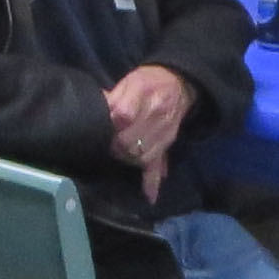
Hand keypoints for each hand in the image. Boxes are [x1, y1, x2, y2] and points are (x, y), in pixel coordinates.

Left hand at [107, 65, 192, 202]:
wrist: (178, 83)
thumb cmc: (147, 82)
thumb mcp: (128, 81)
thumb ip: (113, 97)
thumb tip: (100, 110)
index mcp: (143, 93)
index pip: (122, 115)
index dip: (109, 124)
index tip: (101, 126)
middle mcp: (155, 113)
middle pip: (129, 141)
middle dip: (113, 145)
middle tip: (105, 143)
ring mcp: (163, 132)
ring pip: (139, 155)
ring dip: (124, 158)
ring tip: (117, 154)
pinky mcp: (166, 144)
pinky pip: (159, 164)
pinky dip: (152, 182)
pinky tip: (149, 197)